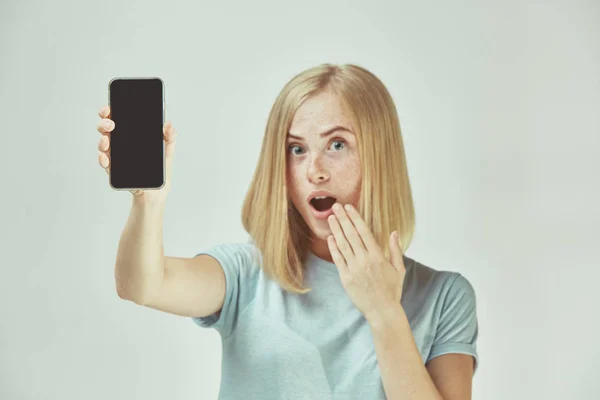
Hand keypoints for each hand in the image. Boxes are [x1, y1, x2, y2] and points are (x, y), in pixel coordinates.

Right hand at [96, 105, 176, 203]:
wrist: (156, 195)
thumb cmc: (159, 173)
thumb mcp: (167, 153)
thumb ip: (170, 138)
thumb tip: (169, 124)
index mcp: (131, 138)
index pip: (118, 120)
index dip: (110, 112)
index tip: (109, 108)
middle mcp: (120, 146)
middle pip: (106, 130)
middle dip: (104, 124)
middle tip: (110, 124)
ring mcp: (116, 158)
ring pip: (103, 145)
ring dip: (102, 141)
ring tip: (106, 141)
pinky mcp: (114, 172)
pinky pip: (105, 164)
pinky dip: (103, 160)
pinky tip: (105, 157)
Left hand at [326, 203, 405, 319]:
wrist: (383, 311)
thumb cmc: (392, 290)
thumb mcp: (399, 269)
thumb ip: (396, 250)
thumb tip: (394, 232)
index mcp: (378, 256)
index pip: (364, 232)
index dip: (355, 218)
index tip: (349, 207)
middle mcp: (365, 260)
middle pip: (351, 235)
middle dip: (343, 219)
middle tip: (335, 206)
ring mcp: (354, 269)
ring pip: (342, 245)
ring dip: (336, 230)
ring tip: (331, 218)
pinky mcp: (346, 278)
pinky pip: (338, 260)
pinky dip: (333, 248)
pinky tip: (330, 238)